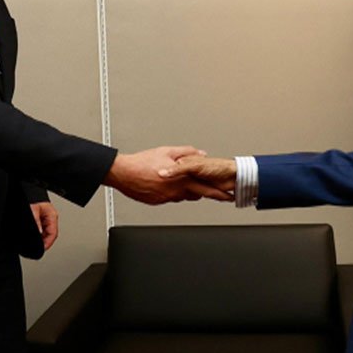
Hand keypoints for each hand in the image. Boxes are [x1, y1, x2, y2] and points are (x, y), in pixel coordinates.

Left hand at [30, 201, 58, 251]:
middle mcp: (50, 219)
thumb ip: (36, 221)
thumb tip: (39, 232)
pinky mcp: (40, 221)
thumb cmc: (32, 198)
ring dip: (40, 240)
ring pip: (45, 234)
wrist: (28, 193)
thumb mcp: (33, 210)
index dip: (48, 243)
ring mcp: (45, 220)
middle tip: (37, 248)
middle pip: (49, 235)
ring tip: (34, 244)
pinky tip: (32, 238)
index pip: (53, 233)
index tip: (42, 249)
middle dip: (44, 243)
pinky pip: (40, 231)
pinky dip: (37, 236)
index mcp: (52, 216)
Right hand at [104, 146, 232, 203]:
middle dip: (209, 194)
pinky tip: (168, 185)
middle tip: (221, 195)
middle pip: (198, 195)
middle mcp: (176, 191)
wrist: (123, 173)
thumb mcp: (168, 151)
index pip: (206, 188)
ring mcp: (167, 198)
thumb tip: (200, 153)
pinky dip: (173, 192)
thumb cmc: (142, 162)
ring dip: (189, 191)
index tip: (229, 195)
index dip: (219, 193)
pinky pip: (171, 198)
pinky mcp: (158, 202)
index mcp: (182, 178)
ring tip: (186, 183)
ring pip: (184, 197)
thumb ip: (187, 152)